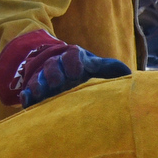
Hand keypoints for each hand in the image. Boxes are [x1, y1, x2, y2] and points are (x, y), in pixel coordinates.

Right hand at [0, 31, 129, 107]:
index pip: (74, 55)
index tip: (76, 73)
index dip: (73, 62)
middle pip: (53, 64)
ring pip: (39, 77)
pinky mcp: (36, 88)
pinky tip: (28, 102)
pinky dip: (28, 95)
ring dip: (39, 85)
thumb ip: (116, 70)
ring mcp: (46, 75)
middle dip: (54, 73)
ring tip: (40, 95)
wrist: (73, 74)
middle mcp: (60, 64)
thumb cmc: (95, 73)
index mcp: (78, 58)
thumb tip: (130, 75)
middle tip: (57, 84)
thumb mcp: (106, 68)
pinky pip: (28, 90)